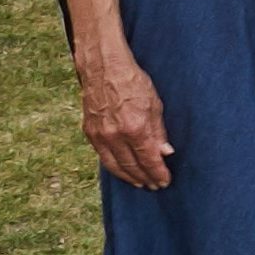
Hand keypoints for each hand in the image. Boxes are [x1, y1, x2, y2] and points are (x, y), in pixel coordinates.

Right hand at [76, 51, 170, 183]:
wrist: (103, 68)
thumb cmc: (133, 82)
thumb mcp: (155, 105)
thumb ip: (159, 132)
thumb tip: (165, 153)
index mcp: (135, 128)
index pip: (148, 160)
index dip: (158, 173)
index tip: (165, 181)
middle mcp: (115, 135)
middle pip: (131, 166)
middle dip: (144, 178)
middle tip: (154, 185)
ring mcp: (99, 135)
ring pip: (114, 165)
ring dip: (128, 177)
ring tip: (139, 183)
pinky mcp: (89, 132)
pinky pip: (102, 156)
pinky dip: (113, 166)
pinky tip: (122, 169)